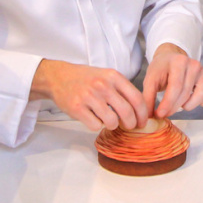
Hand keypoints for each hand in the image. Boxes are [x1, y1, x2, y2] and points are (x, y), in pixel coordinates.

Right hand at [30, 59, 146, 131]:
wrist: (59, 77)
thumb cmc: (86, 78)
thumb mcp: (107, 75)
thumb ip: (122, 89)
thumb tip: (140, 110)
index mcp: (113, 76)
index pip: (137, 98)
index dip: (143, 114)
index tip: (143, 122)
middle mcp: (103, 85)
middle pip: (127, 112)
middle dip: (131, 124)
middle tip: (129, 126)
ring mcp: (89, 96)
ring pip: (112, 122)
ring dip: (113, 125)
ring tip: (108, 120)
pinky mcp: (77, 108)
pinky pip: (95, 125)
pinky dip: (97, 125)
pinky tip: (93, 118)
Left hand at [142, 43, 202, 117]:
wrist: (171, 58)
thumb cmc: (161, 68)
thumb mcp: (150, 79)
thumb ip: (148, 97)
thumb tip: (148, 117)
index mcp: (179, 62)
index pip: (176, 87)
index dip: (167, 104)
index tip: (159, 114)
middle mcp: (195, 65)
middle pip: (186, 94)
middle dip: (173, 108)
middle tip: (164, 113)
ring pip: (201, 96)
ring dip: (188, 105)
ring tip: (177, 103)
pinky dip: (201, 102)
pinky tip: (190, 99)